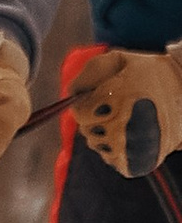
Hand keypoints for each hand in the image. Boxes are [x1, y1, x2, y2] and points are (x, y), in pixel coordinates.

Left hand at [69, 46, 181, 180]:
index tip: (100, 98)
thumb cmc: (152, 73)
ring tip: (126, 121)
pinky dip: (118, 151)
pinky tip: (131, 136)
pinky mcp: (143, 162)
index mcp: (118, 99)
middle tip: (116, 109)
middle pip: (88, 131)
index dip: (86, 104)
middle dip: (95, 119)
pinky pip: (115, 161)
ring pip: (100, 147)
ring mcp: (134, 147)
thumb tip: (71, 93)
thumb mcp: (120, 59)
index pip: (80, 113)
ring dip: (105, 135)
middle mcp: (124, 126)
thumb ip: (89, 73)